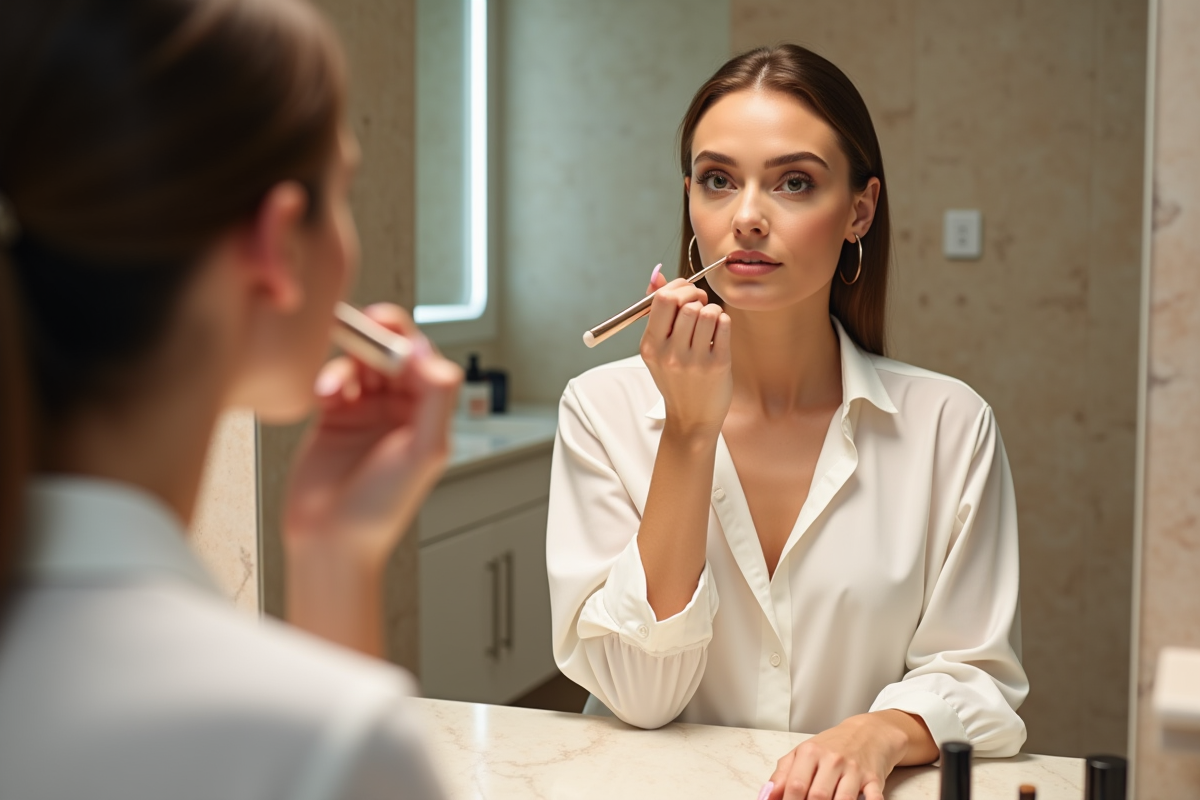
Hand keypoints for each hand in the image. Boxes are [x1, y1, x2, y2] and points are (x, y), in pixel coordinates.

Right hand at [283, 303, 461, 654]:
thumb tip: (432, 356)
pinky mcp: (333, 418)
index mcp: (427, 415)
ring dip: (347, 362)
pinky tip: (323, 395)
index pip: (422, 360)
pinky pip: (332, 380)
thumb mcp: (425, 451)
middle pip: (389, 353)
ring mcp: (365, 412)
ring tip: (334, 385)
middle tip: (358, 327)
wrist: (332, 540)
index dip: (405, 339)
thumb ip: (436, 399)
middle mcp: (399, 410)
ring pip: (359, 362)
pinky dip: (327, 379)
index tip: (387, 331)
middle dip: (374, 337)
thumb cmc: (381, 508)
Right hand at [639, 267, 731, 438]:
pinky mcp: (717, 364)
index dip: (678, 287)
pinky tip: (718, 332)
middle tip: (701, 303)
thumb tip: (657, 275)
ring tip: (710, 322)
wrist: (691, 418)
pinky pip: (723, 324)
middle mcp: (669, 353)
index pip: (662, 299)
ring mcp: (694, 360)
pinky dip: (723, 320)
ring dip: (711, 309)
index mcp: (650, 346)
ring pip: (707, 311)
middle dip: (696, 295)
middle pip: (686, 302)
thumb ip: (657, 312)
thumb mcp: (657, 349)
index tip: (686, 292)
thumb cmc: (675, 379)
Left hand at [763, 711, 934, 799]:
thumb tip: (766, 796)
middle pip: (818, 796)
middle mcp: (832, 760)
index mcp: (810, 753)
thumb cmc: (832, 746)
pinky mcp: (873, 779)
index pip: (795, 785)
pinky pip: (873, 799)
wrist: (868, 732)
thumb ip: (782, 775)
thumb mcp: (802, 753)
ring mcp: (854, 770)